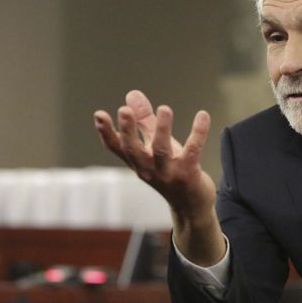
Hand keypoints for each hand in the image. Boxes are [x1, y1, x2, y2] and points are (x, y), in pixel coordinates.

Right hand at [93, 90, 223, 264]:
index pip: (117, 147)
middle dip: (128, 130)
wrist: (192, 207)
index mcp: (137, 162)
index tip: (99, 115)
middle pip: (133, 150)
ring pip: (161, 151)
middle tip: (124, 110)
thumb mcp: (155, 147)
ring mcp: (168, 173)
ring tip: (164, 109)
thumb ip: (143, 121)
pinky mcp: (189, 174)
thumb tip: (131, 95)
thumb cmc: (171, 172)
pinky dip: (198, 133)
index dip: (106, 132)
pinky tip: (203, 115)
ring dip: (162, 129)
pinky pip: (193, 151)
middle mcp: (148, 169)